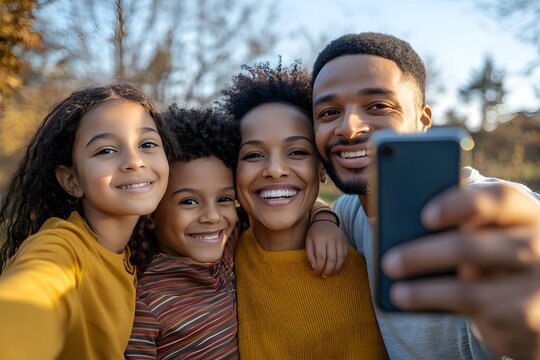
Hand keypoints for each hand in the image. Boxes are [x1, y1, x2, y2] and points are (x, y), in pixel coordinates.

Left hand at [306, 219, 347, 277]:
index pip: (321, 257)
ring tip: (330, 273)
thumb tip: (315, 267)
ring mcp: (340, 240)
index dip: (319, 268)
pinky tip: (336, 267)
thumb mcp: (308, 242)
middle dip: (328, 270)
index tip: (316, 273)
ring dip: (336, 269)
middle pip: (332, 259)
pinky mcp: (345, 241)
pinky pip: (345, 255)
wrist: (325, 221)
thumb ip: (310, 255)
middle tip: (324, 275)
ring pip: (340, 258)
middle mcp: (331, 239)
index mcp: (320, 238)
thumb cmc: (314, 234)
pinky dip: (342, 263)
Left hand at [382, 183, 539, 359]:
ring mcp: (536, 284)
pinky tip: (414, 304)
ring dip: (424, 291)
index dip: (460, 204)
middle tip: (389, 262)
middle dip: (423, 255)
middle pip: (471, 246)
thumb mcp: (491, 233)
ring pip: (468, 289)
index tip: (424, 216)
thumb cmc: (499, 255)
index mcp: (526, 213)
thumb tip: (404, 228)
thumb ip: (464, 225)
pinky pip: (476, 314)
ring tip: (397, 291)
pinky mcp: (528, 317)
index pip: (500, 198)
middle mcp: (539, 244)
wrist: (538, 301)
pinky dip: (438, 307)